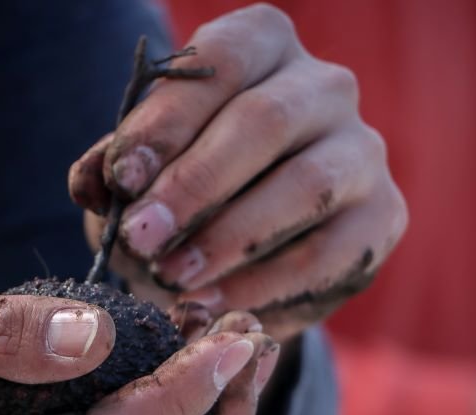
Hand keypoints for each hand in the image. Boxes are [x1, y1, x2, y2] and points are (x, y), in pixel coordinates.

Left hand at [70, 4, 406, 340]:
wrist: (245, 253)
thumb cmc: (186, 195)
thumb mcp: (142, 174)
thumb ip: (114, 169)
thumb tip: (93, 180)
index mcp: (261, 47)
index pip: (219, 64)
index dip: (166, 121)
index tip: (122, 178)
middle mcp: (322, 86)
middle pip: (264, 121)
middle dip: (194, 185)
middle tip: (140, 238)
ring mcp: (362, 149)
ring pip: (305, 185)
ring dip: (230, 237)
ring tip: (174, 278)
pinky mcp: (383, 215)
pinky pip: (329, 252)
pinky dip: (265, 284)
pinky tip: (215, 305)